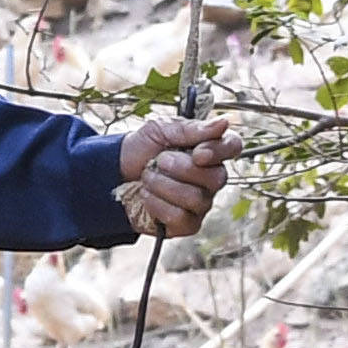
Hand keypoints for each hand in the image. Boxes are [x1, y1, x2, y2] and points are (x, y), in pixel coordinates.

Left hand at [116, 111, 229, 241]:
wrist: (114, 173)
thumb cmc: (141, 149)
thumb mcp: (160, 129)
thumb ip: (191, 128)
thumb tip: (223, 123)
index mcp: (208, 150)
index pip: (233, 147)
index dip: (219, 151)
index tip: (197, 153)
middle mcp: (210, 178)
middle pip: (217, 178)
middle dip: (182, 169)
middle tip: (159, 161)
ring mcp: (201, 203)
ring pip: (196, 199)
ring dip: (164, 185)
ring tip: (147, 177)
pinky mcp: (187, 224)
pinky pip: (180, 217)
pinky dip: (157, 204)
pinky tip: (147, 195)